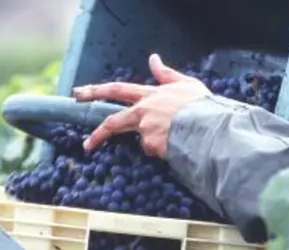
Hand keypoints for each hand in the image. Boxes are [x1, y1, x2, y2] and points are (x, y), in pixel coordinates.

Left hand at [73, 54, 210, 157]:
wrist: (208, 124)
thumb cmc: (200, 104)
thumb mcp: (185, 83)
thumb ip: (166, 74)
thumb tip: (153, 59)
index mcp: (149, 95)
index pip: (118, 89)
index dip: (97, 91)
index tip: (80, 93)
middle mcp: (143, 112)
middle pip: (113, 122)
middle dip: (97, 134)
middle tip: (87, 144)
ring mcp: (146, 130)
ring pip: (140, 140)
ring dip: (151, 145)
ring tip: (163, 145)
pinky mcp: (151, 146)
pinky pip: (156, 151)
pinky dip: (165, 151)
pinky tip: (179, 146)